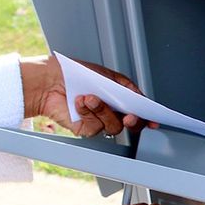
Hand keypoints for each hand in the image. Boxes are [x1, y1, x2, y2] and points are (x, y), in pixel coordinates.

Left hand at [19, 54, 157, 136]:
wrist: (50, 81)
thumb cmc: (75, 74)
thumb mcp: (107, 75)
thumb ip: (126, 86)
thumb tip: (140, 95)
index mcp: (118, 99)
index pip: (138, 110)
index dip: (148, 118)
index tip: (154, 120)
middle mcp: (110, 112)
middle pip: (131, 125)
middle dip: (133, 121)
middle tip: (130, 116)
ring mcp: (99, 122)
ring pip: (114, 126)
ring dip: (103, 110)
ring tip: (90, 97)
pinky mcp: (86, 129)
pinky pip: (95, 127)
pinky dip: (88, 112)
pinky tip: (79, 102)